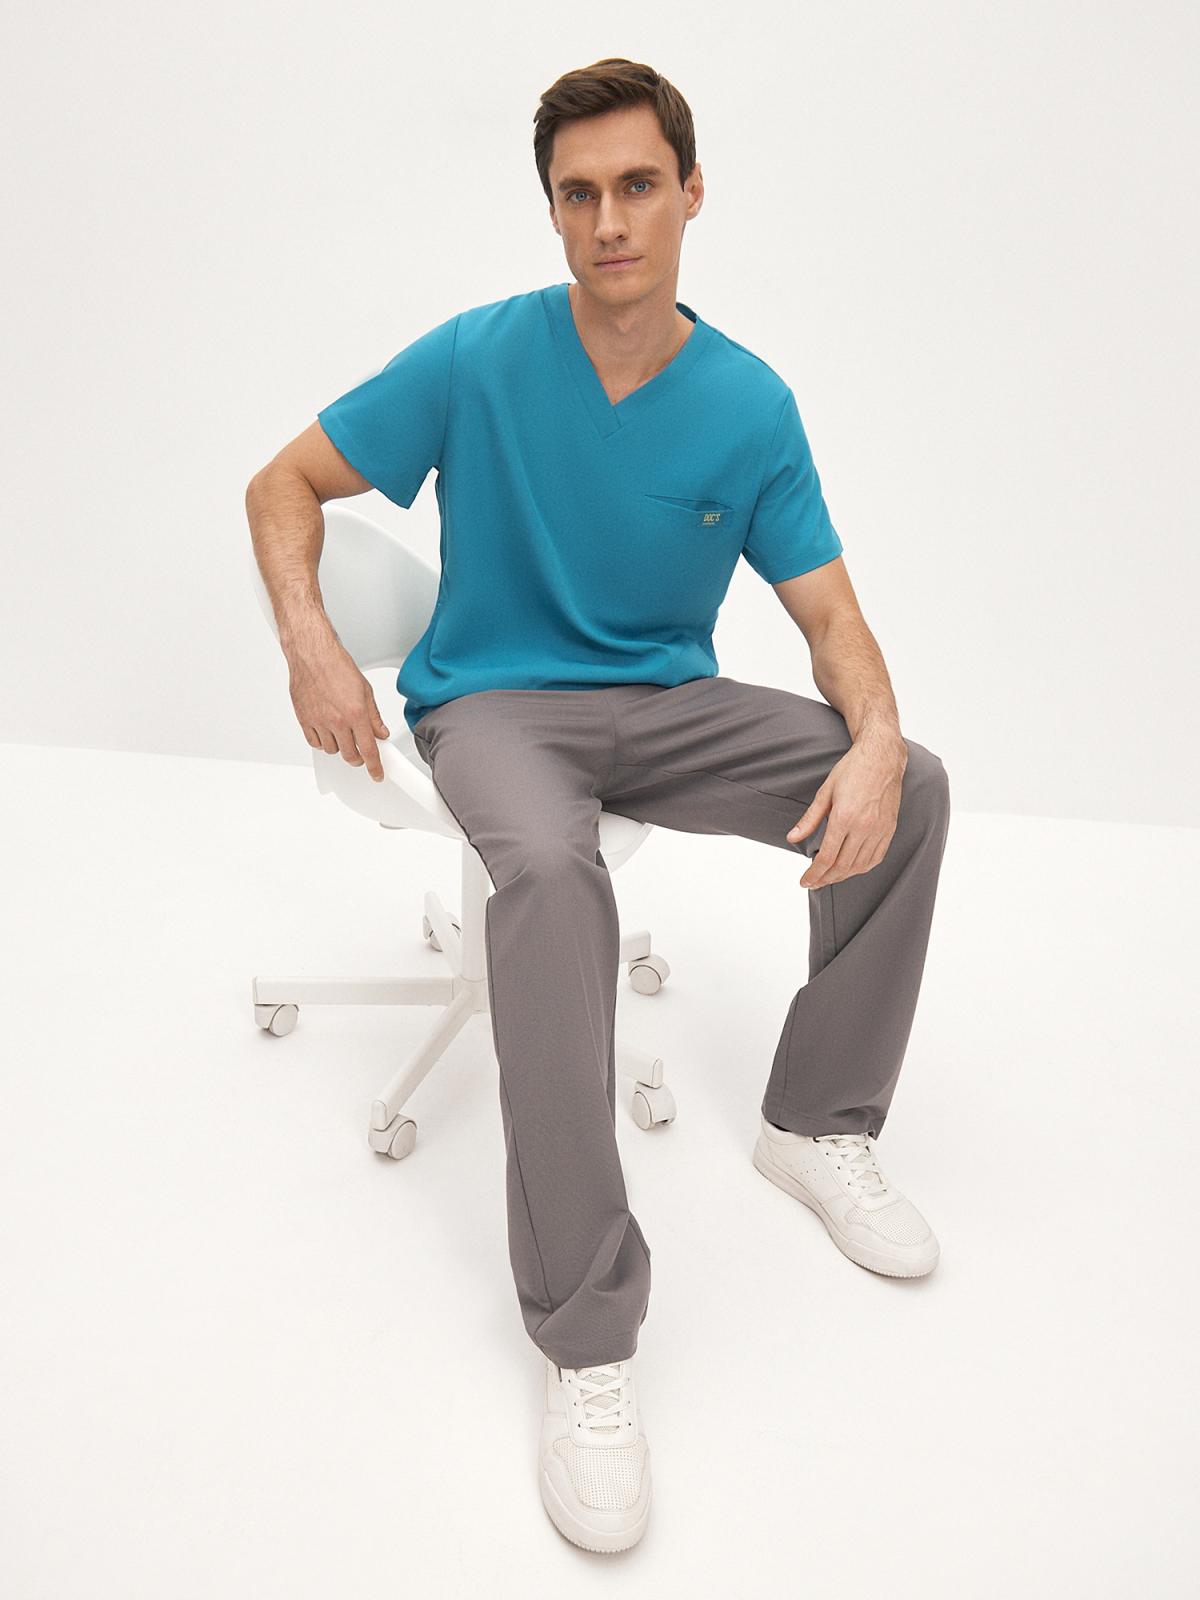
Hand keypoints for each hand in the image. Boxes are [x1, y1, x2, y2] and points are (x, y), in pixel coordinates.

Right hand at [285, 630, 391, 781]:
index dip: (375, 766)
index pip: (369, 750)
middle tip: (361, 752)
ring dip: (340, 747)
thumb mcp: (364, 690)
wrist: (311, 654)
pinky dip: (322, 742)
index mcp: (356, 714)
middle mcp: (337, 721)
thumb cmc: (336, 666)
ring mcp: (319, 722)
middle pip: (350, 756)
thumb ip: (373, 716)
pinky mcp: (304, 720)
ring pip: (332, 750)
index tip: (377, 774)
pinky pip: (314, 743)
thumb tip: (380, 733)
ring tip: (343, 733)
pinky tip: (327, 732)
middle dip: (358, 758)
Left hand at [786, 735, 906, 888]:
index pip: (827, 857)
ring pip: (860, 865)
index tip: (805, 881)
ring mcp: (880, 830)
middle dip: (825, 879)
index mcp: (844, 817)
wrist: (882, 757)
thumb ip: (809, 819)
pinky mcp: (889, 829)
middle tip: (813, 883)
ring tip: (829, 877)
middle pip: (842, 866)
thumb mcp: (825, 792)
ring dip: (843, 876)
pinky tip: (851, 869)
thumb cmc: (852, 770)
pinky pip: (876, 858)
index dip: (814, 874)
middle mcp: (864, 827)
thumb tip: (792, 838)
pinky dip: (862, 868)